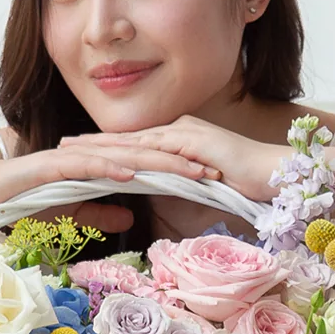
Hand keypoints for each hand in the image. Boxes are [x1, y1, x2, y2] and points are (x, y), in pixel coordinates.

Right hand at [0, 140, 224, 235]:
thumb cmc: (25, 203)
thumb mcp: (72, 216)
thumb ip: (100, 214)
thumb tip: (131, 218)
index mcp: (98, 166)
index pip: (145, 165)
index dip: (177, 169)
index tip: (209, 178)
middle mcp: (90, 156)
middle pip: (143, 155)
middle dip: (179, 162)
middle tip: (214, 169)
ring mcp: (72, 158)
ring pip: (122, 156)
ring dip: (155, 162)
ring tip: (186, 168)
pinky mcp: (52, 166)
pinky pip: (86, 166)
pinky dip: (110, 168)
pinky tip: (133, 172)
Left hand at [57, 115, 286, 202]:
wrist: (275, 174)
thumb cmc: (246, 185)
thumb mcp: (202, 189)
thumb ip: (179, 190)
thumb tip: (158, 203)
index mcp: (178, 139)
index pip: (134, 145)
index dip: (103, 149)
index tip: (75, 153)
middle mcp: (177, 130)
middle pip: (126, 138)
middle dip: (91, 143)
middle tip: (59, 146)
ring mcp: (184, 133)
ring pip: (133, 141)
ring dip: (100, 147)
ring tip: (70, 151)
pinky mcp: (192, 143)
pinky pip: (154, 149)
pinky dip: (128, 155)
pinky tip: (105, 159)